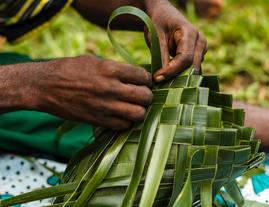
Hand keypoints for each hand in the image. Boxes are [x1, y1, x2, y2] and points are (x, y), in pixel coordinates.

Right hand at [31, 55, 152, 128]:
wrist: (45, 86)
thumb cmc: (69, 69)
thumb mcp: (94, 61)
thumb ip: (116, 68)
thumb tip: (136, 76)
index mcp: (110, 69)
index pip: (143, 76)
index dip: (146, 79)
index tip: (142, 81)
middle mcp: (111, 88)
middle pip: (146, 96)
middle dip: (147, 96)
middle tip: (141, 95)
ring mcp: (105, 107)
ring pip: (139, 114)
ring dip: (139, 110)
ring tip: (134, 107)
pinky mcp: (98, 121)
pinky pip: (124, 126)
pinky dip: (126, 122)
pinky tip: (121, 115)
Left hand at [144, 1, 207, 81]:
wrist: (163, 13)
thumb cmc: (158, 22)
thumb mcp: (156, 37)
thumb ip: (161, 56)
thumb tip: (162, 78)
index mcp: (190, 33)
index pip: (184, 58)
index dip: (172, 71)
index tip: (157, 78)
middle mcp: (200, 41)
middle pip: (191, 66)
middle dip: (176, 76)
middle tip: (159, 81)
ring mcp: (202, 48)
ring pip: (193, 69)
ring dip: (179, 76)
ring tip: (163, 78)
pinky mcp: (199, 54)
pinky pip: (192, 68)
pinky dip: (181, 73)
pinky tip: (170, 75)